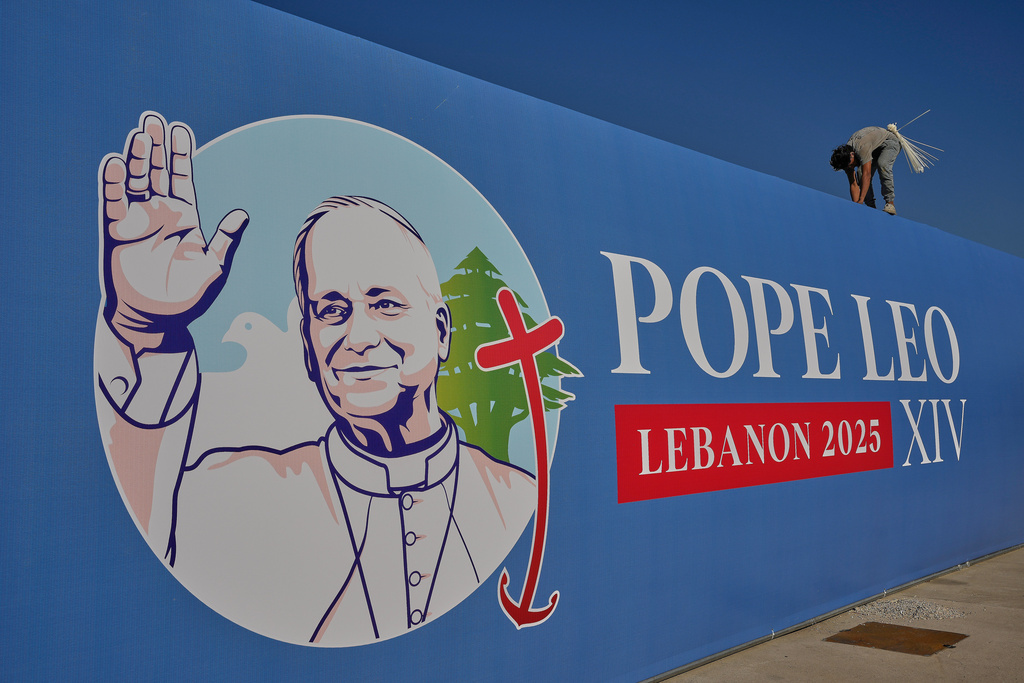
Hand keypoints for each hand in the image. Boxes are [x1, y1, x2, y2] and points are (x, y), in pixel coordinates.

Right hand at [101, 112, 247, 351]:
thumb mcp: (215, 268)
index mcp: (185, 218)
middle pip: (156, 171)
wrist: (156, 320)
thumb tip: (242, 215)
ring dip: (135, 157)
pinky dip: (113, 183)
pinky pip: (113, 203)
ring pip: (134, 181)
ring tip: (139, 133)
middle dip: (155, 146)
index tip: (180, 129)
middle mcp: (159, 214)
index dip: (181, 154)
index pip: (182, 178)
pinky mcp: (116, 233)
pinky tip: (114, 162)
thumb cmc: (188, 298)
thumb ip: (227, 241)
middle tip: (153, 118)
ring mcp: (136, 221)